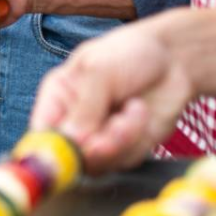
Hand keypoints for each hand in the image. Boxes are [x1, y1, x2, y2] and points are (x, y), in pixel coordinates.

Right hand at [29, 11, 195, 173]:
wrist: (174, 59)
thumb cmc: (131, 53)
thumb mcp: (100, 70)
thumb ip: (84, 106)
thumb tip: (71, 141)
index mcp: (57, 98)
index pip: (41, 133)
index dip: (48, 149)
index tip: (69, 150)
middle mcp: (74, 122)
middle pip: (68, 156)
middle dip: (93, 147)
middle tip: (113, 130)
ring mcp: (99, 138)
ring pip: (98, 162)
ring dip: (120, 139)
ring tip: (135, 108)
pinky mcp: (125, 149)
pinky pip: (123, 160)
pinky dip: (136, 139)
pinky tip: (141, 111)